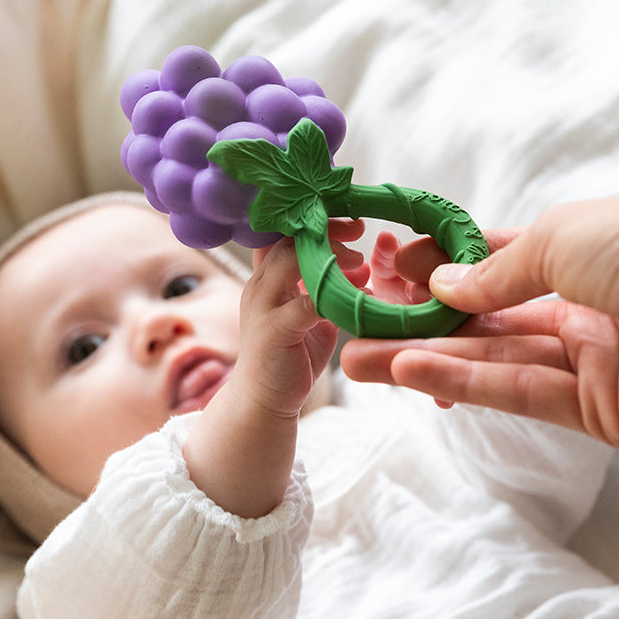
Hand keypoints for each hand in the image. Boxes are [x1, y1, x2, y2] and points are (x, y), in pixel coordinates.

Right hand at [184, 234, 338, 517]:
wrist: (263, 403)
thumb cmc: (289, 357)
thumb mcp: (309, 314)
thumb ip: (327, 289)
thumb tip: (359, 268)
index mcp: (265, 278)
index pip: (281, 231)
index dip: (312, 217)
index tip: (346, 215)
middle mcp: (258, 286)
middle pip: (285, 238)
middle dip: (324, 227)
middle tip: (359, 227)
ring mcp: (262, 308)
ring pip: (288, 262)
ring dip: (327, 255)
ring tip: (359, 261)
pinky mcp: (274, 333)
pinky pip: (302, 304)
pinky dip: (331, 295)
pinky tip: (355, 292)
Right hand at [342, 159, 618, 448]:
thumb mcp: (551, 242)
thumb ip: (491, 275)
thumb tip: (437, 283)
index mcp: (573, 264)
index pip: (490, 272)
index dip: (435, 275)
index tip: (383, 275)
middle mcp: (578, 316)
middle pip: (482, 328)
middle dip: (415, 330)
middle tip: (352, 333)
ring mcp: (588, 369)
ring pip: (493, 366)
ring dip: (425, 363)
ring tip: (360, 363)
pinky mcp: (601, 415)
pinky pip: (523, 396)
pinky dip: (466, 384)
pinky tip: (413, 373)